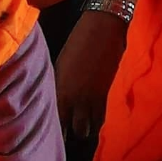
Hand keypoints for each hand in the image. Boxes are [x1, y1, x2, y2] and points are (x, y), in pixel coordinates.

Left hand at [55, 10, 126, 139]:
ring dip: (86, 128)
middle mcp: (76, 100)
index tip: (53, 132)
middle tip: (70, 129)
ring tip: (83, 125)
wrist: (104, 27)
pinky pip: (102, 119)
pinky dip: (98, 122)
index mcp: (60, 90)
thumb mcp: (61, 64)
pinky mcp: (108, 95)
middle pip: (74, 131)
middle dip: (72, 133)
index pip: (55, 122)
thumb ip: (59, 87)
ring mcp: (93, 99)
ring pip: (89, 130)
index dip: (55, 129)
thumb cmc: (78, 41)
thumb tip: (55, 102)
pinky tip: (95, 119)